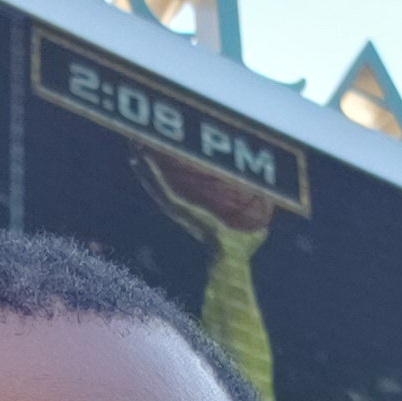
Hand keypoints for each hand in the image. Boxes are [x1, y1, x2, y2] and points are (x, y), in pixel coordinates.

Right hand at [137, 152, 275, 247]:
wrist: (231, 254)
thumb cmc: (239, 249)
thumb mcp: (251, 232)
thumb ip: (257, 229)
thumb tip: (268, 228)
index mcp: (194, 214)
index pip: (174, 192)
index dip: (163, 178)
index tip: (156, 163)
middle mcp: (181, 210)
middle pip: (159, 184)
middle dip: (148, 166)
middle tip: (138, 147)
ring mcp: (178, 209)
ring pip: (156, 182)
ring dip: (145, 164)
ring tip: (134, 146)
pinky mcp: (178, 207)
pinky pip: (162, 186)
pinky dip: (151, 172)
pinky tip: (142, 158)